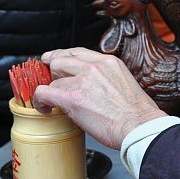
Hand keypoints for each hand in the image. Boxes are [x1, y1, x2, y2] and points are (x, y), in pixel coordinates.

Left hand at [32, 48, 165, 148]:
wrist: (139, 126)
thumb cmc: (137, 113)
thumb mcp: (125, 83)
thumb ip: (107, 78)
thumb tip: (94, 87)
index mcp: (109, 62)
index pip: (77, 52)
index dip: (63, 58)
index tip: (55, 62)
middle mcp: (94, 66)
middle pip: (60, 59)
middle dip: (53, 72)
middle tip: (52, 84)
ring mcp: (82, 80)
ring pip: (52, 77)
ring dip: (50, 89)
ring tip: (50, 101)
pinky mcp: (71, 97)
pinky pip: (44, 92)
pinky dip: (40, 101)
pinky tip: (45, 108)